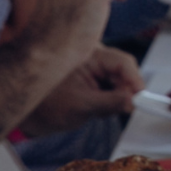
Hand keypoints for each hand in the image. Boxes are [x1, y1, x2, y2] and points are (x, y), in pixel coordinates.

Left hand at [19, 46, 144, 138]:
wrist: (28, 114)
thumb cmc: (46, 106)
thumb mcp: (81, 106)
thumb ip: (111, 103)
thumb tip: (135, 102)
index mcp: (88, 55)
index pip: (122, 62)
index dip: (135, 81)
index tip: (142, 99)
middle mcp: (93, 57)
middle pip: (124, 71)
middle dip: (126, 91)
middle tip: (127, 108)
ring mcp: (94, 68)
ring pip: (119, 80)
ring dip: (118, 96)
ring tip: (102, 110)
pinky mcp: (94, 78)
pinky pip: (112, 87)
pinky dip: (111, 99)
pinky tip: (98, 108)